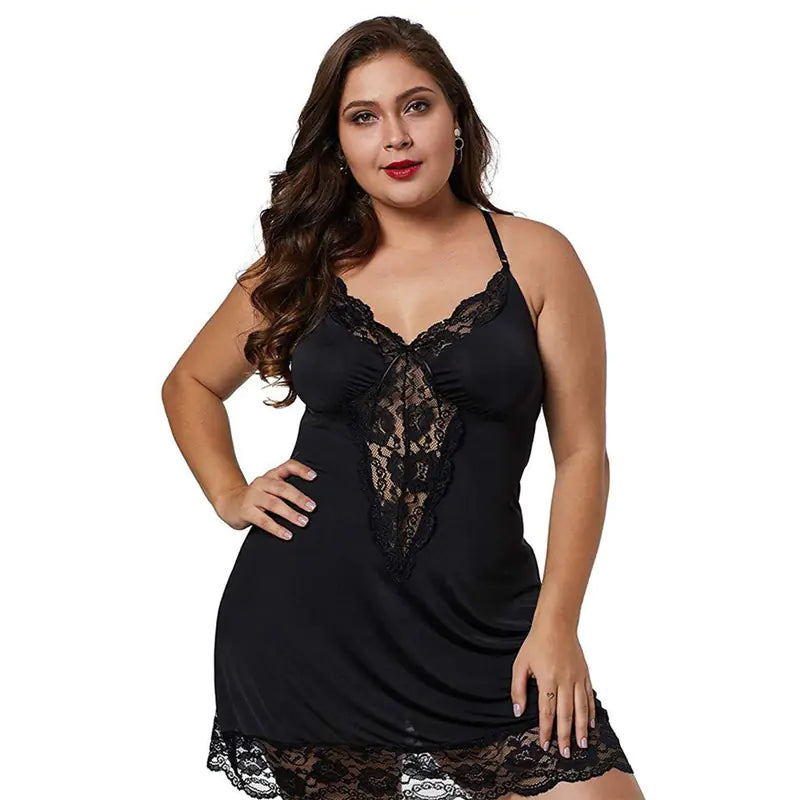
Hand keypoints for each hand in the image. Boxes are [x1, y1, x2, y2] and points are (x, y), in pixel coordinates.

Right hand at [213, 459, 317, 538]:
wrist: (229, 503)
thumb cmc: (256, 498)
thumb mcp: (270, 489)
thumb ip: (286, 491)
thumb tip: (311, 504)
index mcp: (271, 475)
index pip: (288, 466)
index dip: (301, 470)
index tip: (314, 477)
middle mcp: (262, 483)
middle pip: (282, 488)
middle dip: (299, 498)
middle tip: (312, 507)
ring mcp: (253, 496)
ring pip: (274, 504)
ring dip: (290, 513)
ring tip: (303, 522)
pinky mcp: (246, 510)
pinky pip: (264, 520)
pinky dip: (277, 528)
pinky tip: (287, 534)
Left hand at [510, 620, 595, 757]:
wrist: (556, 624)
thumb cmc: (536, 643)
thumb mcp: (520, 664)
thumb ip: (518, 688)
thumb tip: (518, 710)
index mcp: (547, 679)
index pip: (547, 711)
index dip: (546, 730)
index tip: (545, 745)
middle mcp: (564, 681)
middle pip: (566, 714)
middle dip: (565, 736)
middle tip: (566, 753)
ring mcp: (577, 678)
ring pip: (581, 708)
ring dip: (582, 728)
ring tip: (583, 745)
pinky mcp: (585, 674)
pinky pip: (589, 697)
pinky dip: (591, 712)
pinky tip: (591, 724)